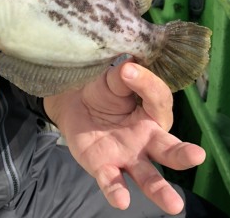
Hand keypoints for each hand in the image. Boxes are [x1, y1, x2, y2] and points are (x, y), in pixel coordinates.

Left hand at [44, 62, 205, 214]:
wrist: (73, 103)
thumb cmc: (103, 91)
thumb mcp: (113, 79)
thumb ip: (123, 76)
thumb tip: (129, 67)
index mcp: (152, 113)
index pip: (158, 100)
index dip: (146, 83)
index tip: (127, 70)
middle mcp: (146, 139)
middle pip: (168, 149)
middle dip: (183, 154)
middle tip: (197, 156)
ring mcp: (127, 156)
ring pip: (148, 176)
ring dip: (160, 190)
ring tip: (174, 205)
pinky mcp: (104, 167)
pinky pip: (112, 181)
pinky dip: (117, 191)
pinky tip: (122, 201)